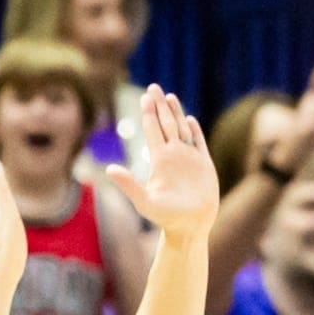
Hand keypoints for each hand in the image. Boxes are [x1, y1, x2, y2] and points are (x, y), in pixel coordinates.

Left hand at [102, 85, 218, 237]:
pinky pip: (199, 143)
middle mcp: (173, 156)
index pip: (153, 129)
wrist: (190, 227)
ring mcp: (189, 159)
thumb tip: (109, 169)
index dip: (149, 112)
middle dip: (160, 106)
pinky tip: (190, 120)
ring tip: (170, 96)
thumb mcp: (144, 201)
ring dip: (176, 113)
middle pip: (165, 124)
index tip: (145, 96)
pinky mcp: (204, 165)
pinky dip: (195, 131)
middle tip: (153, 87)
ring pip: (181, 129)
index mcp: (160, 160)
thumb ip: (128, 184)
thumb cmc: (166, 218)